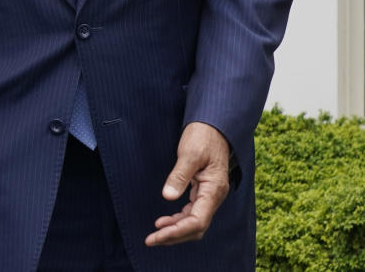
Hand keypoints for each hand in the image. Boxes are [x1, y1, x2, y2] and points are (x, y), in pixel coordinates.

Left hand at [145, 122, 231, 246]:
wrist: (214, 126)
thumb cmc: (203, 136)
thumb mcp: (189, 153)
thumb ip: (179, 176)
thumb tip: (168, 197)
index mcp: (214, 190)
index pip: (197, 222)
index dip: (176, 232)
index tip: (156, 235)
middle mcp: (214, 196)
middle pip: (196, 227)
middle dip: (174, 236)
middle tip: (151, 240)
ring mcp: (209, 195)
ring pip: (194, 222)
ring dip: (176, 230)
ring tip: (155, 232)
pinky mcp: (203, 191)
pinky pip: (192, 212)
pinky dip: (178, 220)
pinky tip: (165, 221)